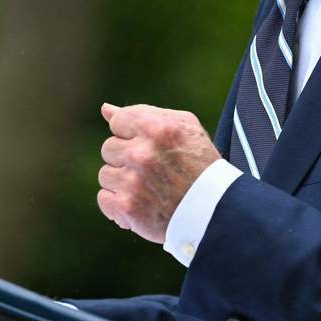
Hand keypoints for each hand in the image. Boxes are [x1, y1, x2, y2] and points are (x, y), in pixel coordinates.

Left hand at [97, 102, 220, 243]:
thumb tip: (106, 110)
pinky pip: (104, 199)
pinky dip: (118, 204)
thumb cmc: (200, 163)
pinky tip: (139, 204)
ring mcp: (132, 181)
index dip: (131, 134)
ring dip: (122, 182)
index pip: (117, 121)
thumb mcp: (184, 127)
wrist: (216, 210)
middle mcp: (141, 153)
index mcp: (155, 128)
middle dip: (126, 158)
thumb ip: (144, 113)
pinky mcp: (127, 207)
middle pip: (109, 148)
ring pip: (105, 174)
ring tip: (147, 189)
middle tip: (151, 170)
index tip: (147, 147)